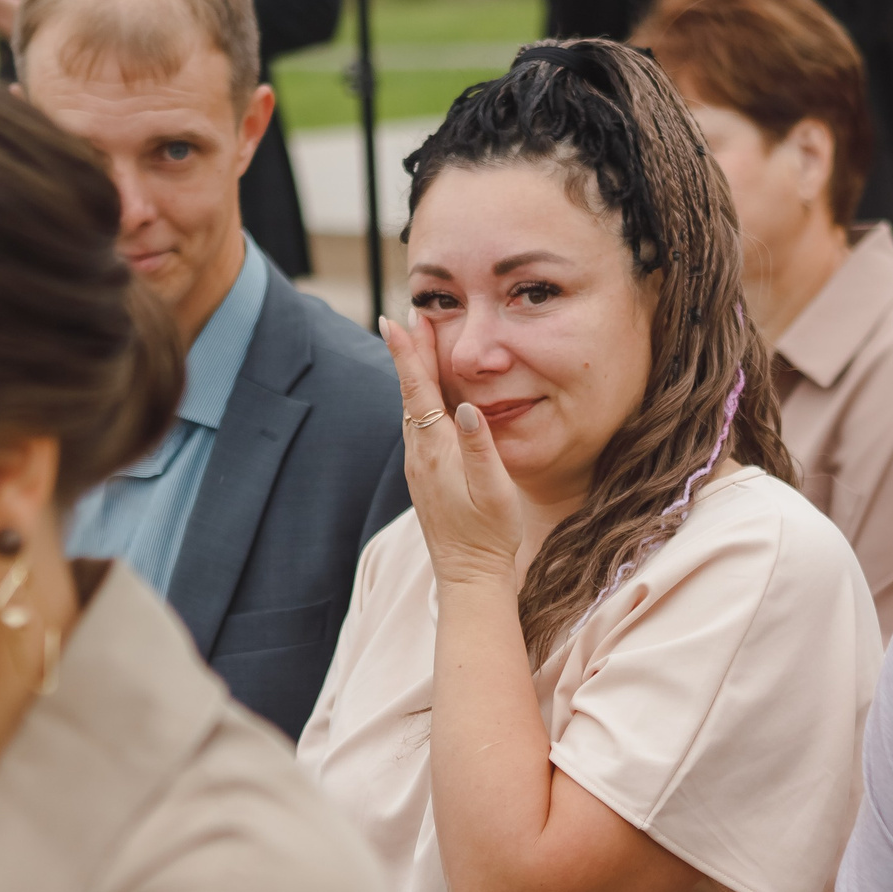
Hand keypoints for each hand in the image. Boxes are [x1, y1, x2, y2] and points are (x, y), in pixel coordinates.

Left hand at [381, 314, 521, 589]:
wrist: (469, 575)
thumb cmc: (489, 535)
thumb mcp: (495, 491)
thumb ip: (481, 448)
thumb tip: (469, 407)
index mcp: (436, 451)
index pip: (418, 391)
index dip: (408, 355)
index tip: (398, 321)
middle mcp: (420, 455)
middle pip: (410, 393)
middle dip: (409, 353)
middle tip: (410, 316)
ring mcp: (419, 466)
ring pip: (411, 409)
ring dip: (412, 375)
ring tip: (415, 344)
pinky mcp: (424, 476)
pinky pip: (417, 426)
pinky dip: (418, 400)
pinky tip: (425, 395)